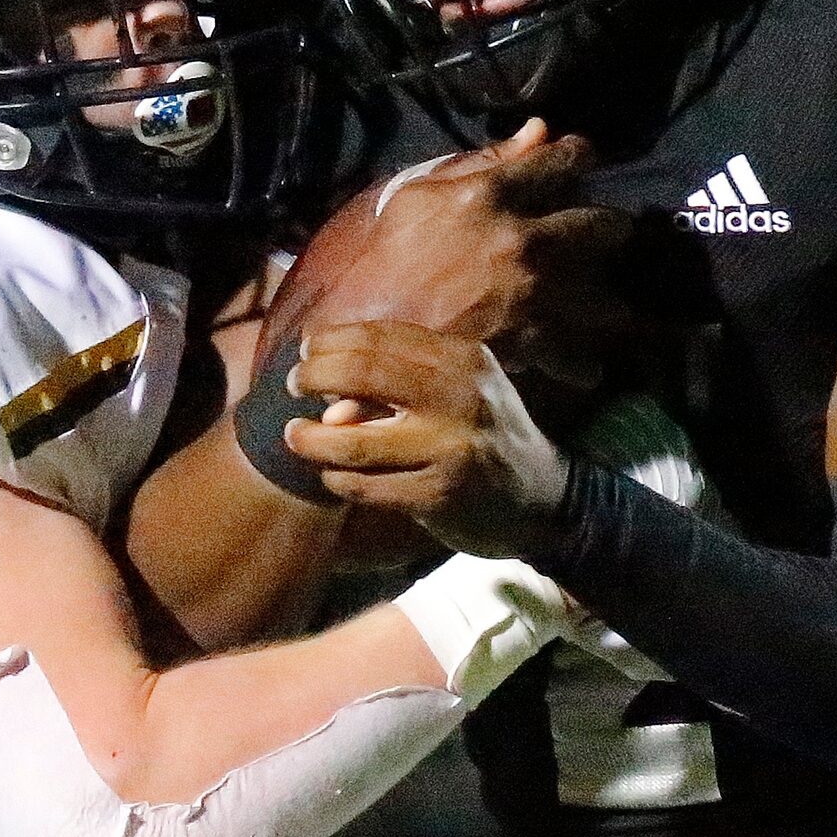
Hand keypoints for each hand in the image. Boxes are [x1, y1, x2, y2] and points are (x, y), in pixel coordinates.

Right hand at [262, 119, 630, 391]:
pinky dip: (580, 363)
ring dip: (603, 305)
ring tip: (597, 309)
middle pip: (602, 226)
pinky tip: (575, 362)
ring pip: (604, 299)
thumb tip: (540, 129)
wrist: (360, 336)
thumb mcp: (417, 195)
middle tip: (604, 236)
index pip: (564, 160)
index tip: (583, 161)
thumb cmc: (378, 261)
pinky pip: (580, 357)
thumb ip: (483, 161)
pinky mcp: (530, 345)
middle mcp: (522, 239)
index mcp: (490, 193)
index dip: (579, 158)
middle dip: (609, 229)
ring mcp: (531, 294)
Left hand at [283, 322, 569, 558]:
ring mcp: (451, 450)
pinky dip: (338, 479)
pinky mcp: (439, 498)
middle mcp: (462, 397)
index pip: (381, 337)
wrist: (541, 499)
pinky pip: (366, 486)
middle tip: (294, 386)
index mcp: (464, 360)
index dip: (331, 341)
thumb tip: (326, 402)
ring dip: (312, 439)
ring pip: (355, 442)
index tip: (307, 351)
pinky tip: (331, 474)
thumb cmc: (483, 435)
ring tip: (295, 436)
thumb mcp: (456, 393)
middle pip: (363, 374)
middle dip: (314, 376)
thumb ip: (395, 386)